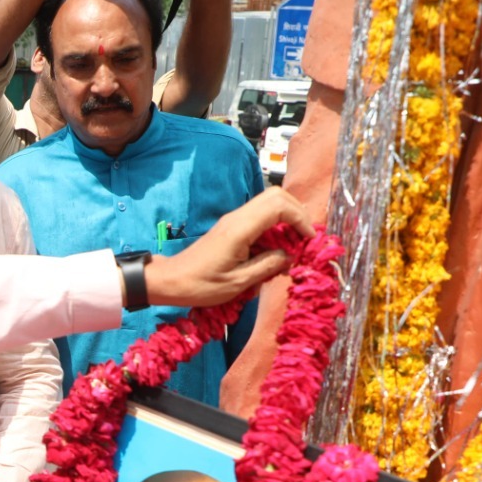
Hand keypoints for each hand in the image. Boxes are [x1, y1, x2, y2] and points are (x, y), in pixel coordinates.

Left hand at [146, 187, 312, 307]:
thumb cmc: (201, 285)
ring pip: (269, 203)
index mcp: (239, 229)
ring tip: (293, 245)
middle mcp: (237, 218)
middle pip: (277, 196)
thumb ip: (268, 266)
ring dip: (287, 219)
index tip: (308, 240)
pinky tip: (277, 248)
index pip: (278, 206)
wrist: (172, 280)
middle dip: (297, 213)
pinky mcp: (232, 226)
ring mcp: (234, 220)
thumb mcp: (238, 283)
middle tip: (305, 238)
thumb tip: (290, 256)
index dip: (300, 219)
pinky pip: (260, 216)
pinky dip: (275, 226)